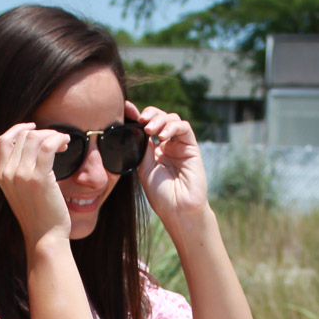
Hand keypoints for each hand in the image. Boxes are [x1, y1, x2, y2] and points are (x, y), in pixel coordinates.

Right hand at [0, 123, 71, 250]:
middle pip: (22, 136)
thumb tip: (34, 151)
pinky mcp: (39, 178)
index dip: (19, 129)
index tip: (35, 127)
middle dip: (43, 133)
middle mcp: (8, 174)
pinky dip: (58, 138)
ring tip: (64, 143)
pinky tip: (66, 143)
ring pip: (34, 137)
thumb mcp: (22, 193)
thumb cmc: (39, 217)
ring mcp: (21, 175)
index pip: (3, 141)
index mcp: (1, 176)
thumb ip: (21, 174)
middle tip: (59, 141)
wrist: (45, 238)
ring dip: (52, 135)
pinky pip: (48, 145)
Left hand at [128, 101, 209, 231]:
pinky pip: (184, 128)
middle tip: (142, 121)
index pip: (146, 126)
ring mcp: (179, 145)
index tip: (126, 109)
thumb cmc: (160, 194)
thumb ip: (143, 147)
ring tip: (150, 130)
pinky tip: (163, 136)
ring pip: (172, 119)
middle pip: (159, 118)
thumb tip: (137, 127)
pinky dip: (173, 127)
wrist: (178, 209)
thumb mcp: (144, 168)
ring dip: (160, 120)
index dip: (137, 115)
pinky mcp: (192, 147)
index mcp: (154, 150)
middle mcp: (167, 145)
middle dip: (150, 114)